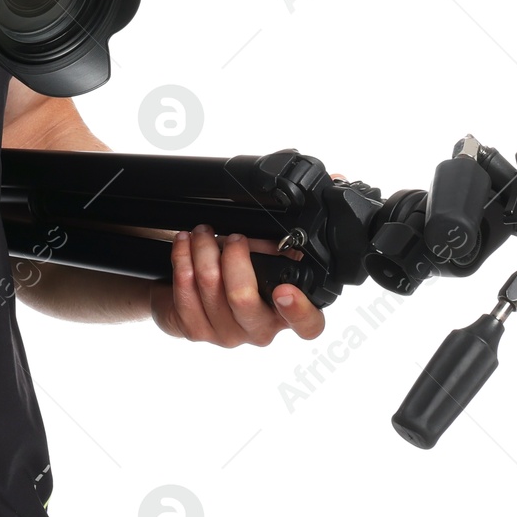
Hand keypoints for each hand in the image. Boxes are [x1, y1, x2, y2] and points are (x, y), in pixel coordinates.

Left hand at [148, 225, 326, 346]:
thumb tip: (334, 183)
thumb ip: (293, 231)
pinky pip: (185, 292)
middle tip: (232, 237)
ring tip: (202, 233)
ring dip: (203, 249)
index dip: (298, 310)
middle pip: (243, 299)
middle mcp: (260, 328)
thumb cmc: (240, 270)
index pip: (308, 324)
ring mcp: (228, 333)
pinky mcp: (197, 330)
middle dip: (233, 255)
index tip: (284, 290)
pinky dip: (182, 259)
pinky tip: (184, 244)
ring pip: (210, 287)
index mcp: (288, 311)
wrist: (194, 292)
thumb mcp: (270, 250)